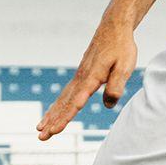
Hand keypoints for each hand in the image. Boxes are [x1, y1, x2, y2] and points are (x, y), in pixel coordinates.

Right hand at [36, 19, 136, 139]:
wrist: (113, 27)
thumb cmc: (121, 47)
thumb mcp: (125, 66)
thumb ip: (116, 85)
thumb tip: (109, 105)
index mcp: (91, 78)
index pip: (76, 102)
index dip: (65, 118)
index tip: (55, 130)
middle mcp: (81, 78)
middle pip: (64, 104)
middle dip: (52, 121)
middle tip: (41, 137)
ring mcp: (79, 76)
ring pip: (62, 99)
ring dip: (51, 114)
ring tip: (40, 129)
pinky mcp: (80, 75)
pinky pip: (66, 93)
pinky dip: (57, 105)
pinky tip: (52, 112)